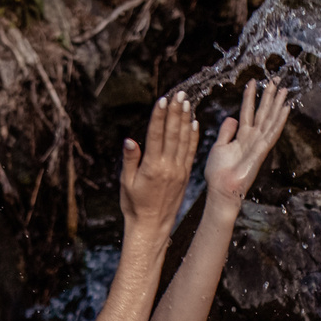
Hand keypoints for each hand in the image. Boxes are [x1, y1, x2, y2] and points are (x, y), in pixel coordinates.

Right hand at [120, 93, 198, 240]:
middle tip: (179, 94)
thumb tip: (130, 140)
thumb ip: (130, 160)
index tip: (163, 100)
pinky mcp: (185, 176)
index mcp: (152, 167)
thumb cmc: (134, 205)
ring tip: (187, 102)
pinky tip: (194, 123)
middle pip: (173, 134)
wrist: (152, 226)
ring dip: (185, 120)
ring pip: (184, 140)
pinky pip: (191, 152)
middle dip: (176, 112)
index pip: (156, 135)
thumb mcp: (126, 183)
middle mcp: (168, 167)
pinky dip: (193, 137)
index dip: (159, 116)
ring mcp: (179, 171)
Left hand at [201, 79, 291, 205]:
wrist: (221, 190)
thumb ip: (226, 132)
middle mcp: (252, 138)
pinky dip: (280, 120)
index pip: (247, 112)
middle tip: (276, 79)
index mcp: (241, 136)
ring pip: (270, 119)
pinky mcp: (261, 151)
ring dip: (277, 104)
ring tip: (284, 89)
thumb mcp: (219, 146)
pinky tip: (286, 108)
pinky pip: (272, 132)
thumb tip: (232, 117)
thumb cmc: (219, 173)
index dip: (250, 97)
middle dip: (269, 96)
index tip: (253, 82)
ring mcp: (258, 144)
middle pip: (263, 113)